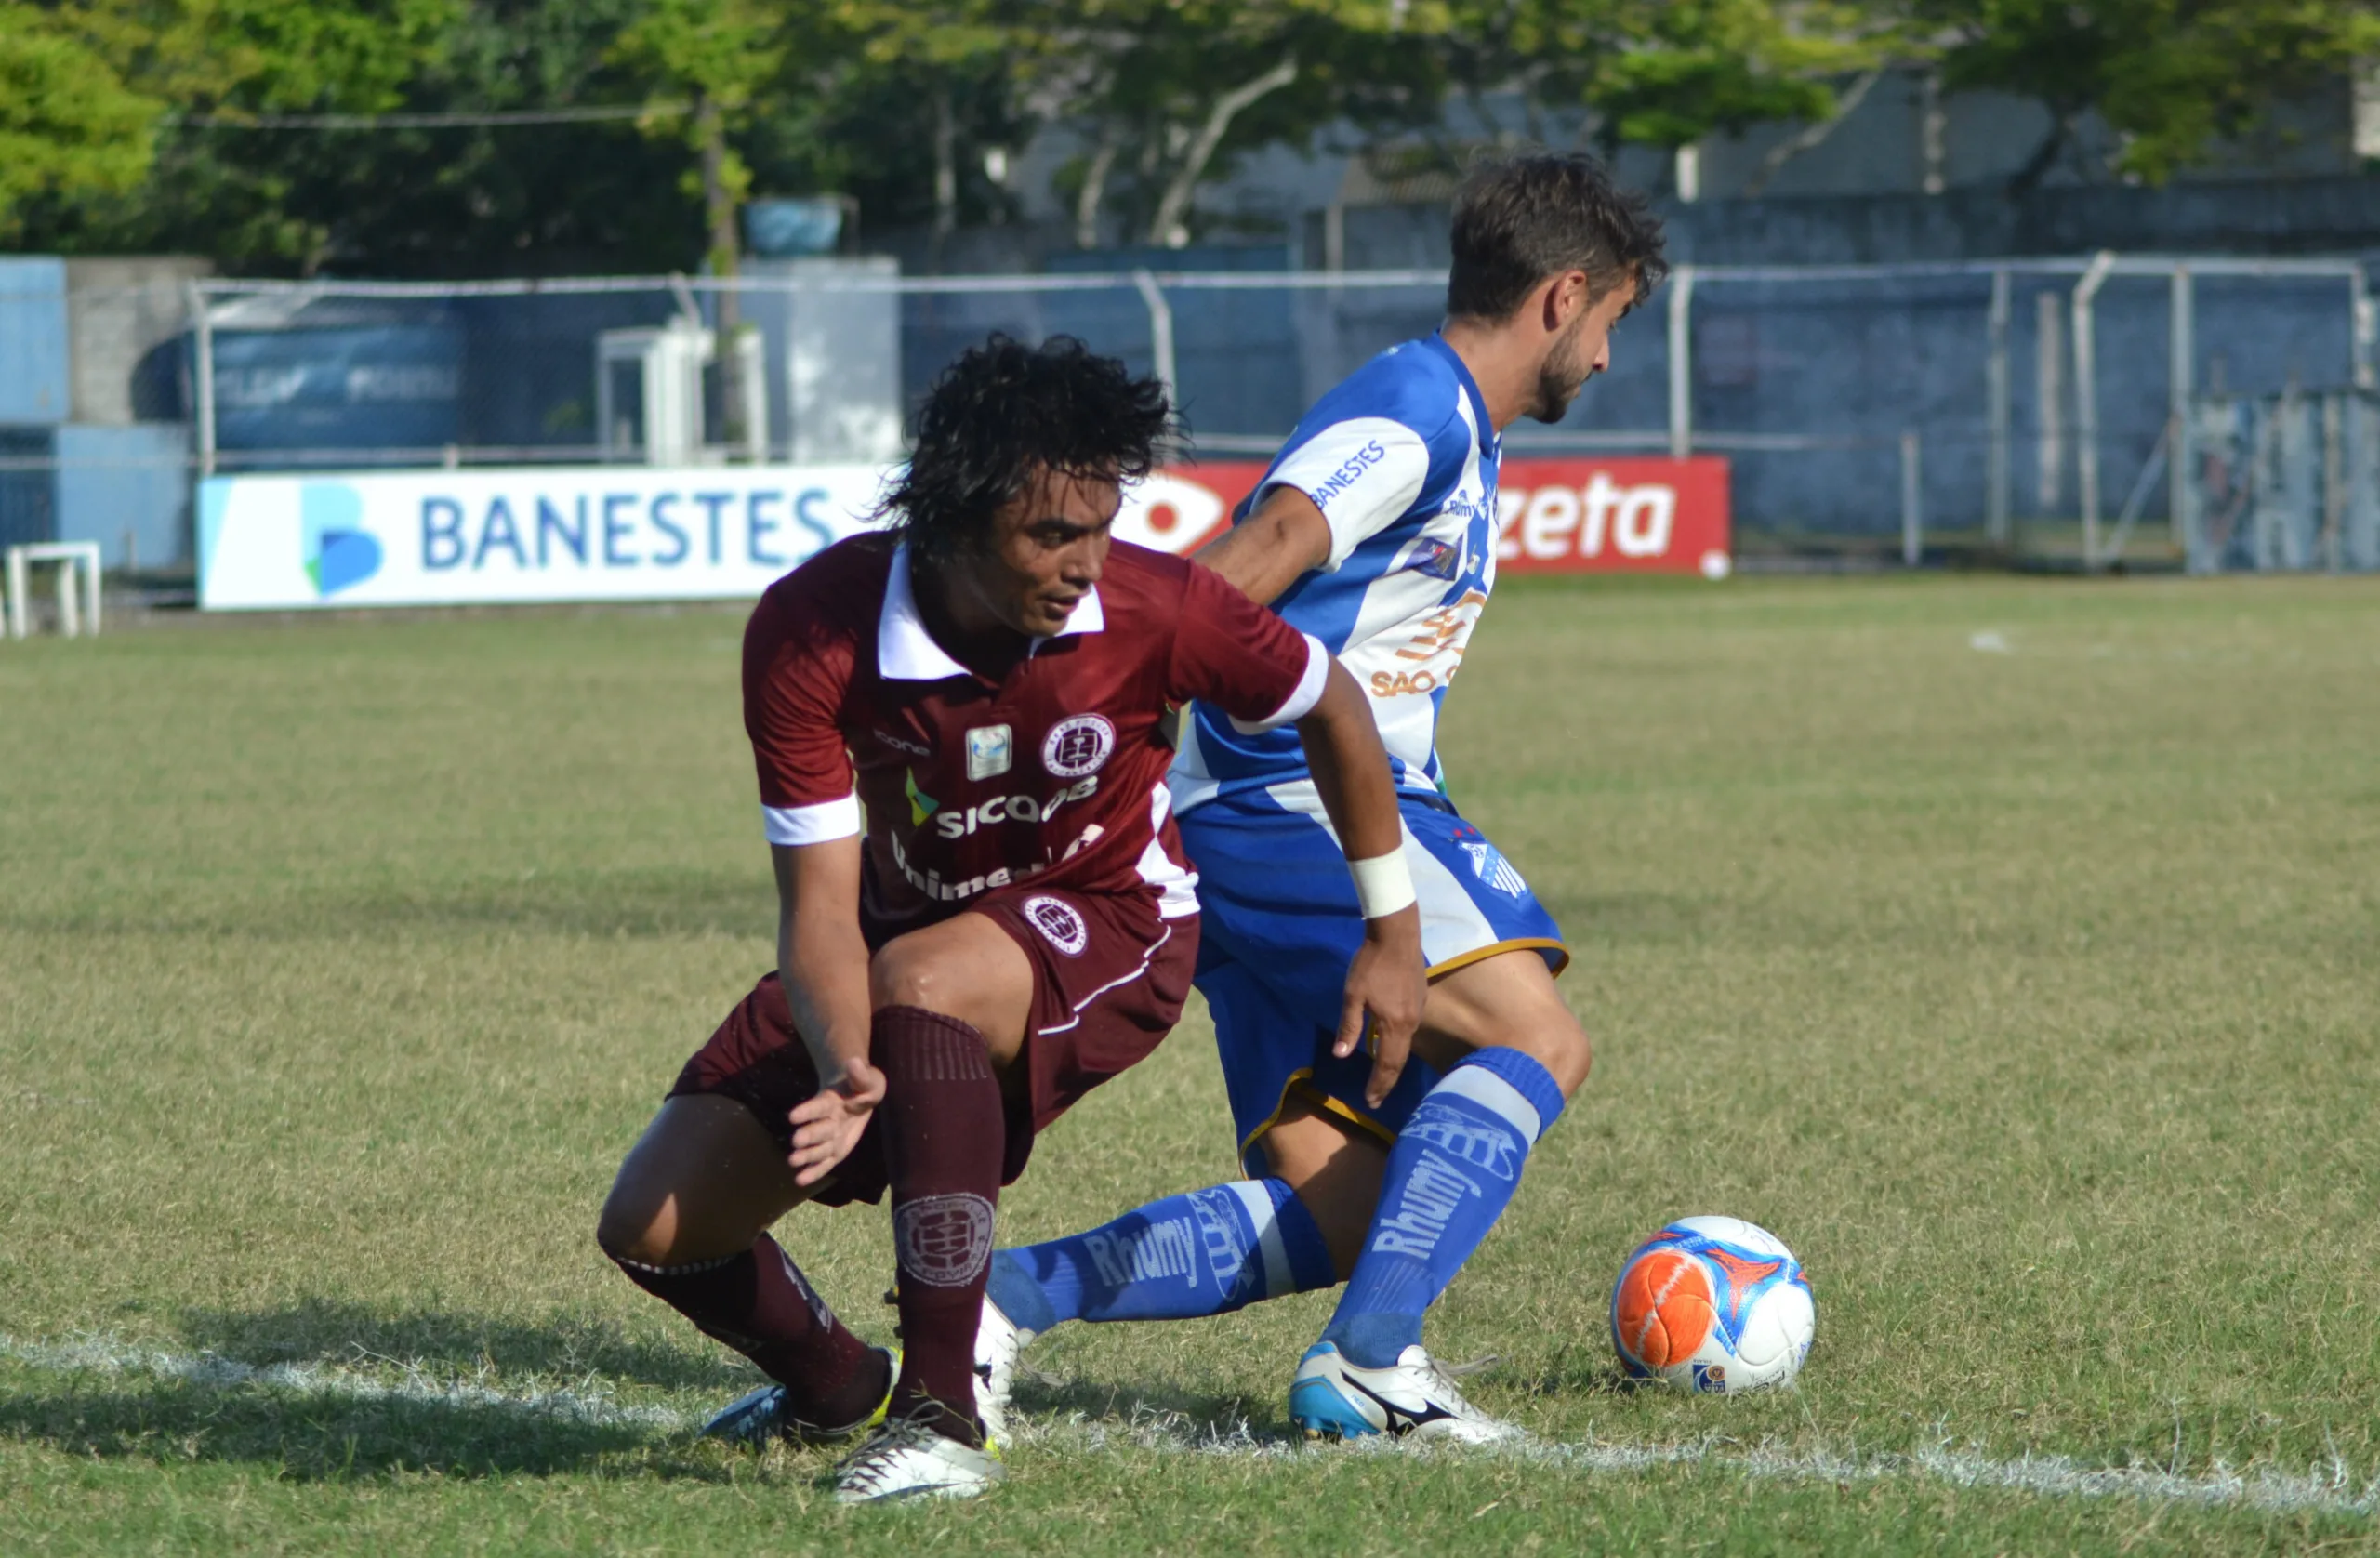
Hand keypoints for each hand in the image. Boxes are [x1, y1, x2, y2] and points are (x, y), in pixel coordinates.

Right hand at [787, 1054, 885, 1185]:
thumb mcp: (868, 1079)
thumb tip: (855, 1061)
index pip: (819, 1106)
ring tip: (792, 1161)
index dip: (808, 1111)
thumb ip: (861, 1075)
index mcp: (832, 1101)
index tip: (792, 1116)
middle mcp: (827, 1120)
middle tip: (795, 1141)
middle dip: (808, 1135)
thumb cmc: (864, 1086)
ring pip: (819, 1147)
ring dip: (807, 1155)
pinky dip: (813, 1171)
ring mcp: (830, 1137)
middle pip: (818, 1129)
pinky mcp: (836, 1150)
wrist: (859, 1096)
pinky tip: (800, 1180)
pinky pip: (825, 1162)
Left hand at [1333, 904, 1425, 1108]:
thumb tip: (1341, 1055)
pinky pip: (1409, 1032)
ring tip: (1382, 1078)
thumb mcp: (1353, 995)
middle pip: (1399, 1061)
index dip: (1379, 1085)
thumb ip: (1349, 1026)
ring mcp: (1418, 1012)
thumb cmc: (1371, 964)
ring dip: (1393, 1065)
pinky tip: (1391, 1046)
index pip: (1387, 1064)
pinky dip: (1398, 1046)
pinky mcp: (1420, 1000)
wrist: (1398, 935)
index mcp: (1394, 1025)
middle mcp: (1411, 1024)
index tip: (1371, 1101)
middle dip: (1387, 1081)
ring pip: (1406, 1047)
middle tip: (1377, 1098)